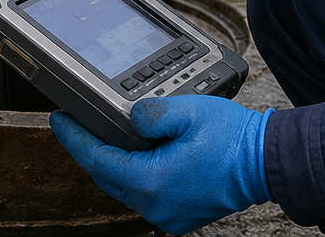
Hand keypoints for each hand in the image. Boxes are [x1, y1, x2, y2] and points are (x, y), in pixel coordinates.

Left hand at [51, 96, 272, 234]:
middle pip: (107, 176)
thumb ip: (149, 112)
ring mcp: (168, 214)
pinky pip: (145, 192)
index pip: (96, 160)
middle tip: (78, 123)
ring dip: (115, 161)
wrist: (266, 161)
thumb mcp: (186, 110)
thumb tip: (130, 117)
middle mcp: (156, 206)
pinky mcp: (180, 213)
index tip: (58, 120)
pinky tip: (139, 152)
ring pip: (125, 186)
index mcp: (151, 182)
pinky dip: (136, 172)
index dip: (73, 138)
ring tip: (107, 133)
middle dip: (91, 149)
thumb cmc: (233, 139)